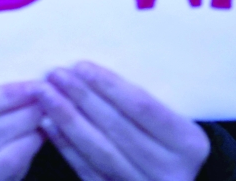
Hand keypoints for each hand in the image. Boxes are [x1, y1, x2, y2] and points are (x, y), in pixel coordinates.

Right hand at [0, 81, 44, 180]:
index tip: (31, 85)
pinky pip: (7, 178)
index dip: (6, 95)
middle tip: (48, 100)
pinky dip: (24, 160)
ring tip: (45, 121)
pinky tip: (31, 146)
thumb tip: (12, 95)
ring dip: (31, 137)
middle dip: (26, 114)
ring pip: (5, 159)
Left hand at [38, 62, 209, 180]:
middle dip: (82, 98)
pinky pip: (89, 172)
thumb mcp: (174, 119)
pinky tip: (50, 125)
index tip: (81, 66)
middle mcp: (170, 170)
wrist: (173, 177)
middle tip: (55, 75)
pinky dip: (67, 147)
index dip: (109, 85)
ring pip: (100, 150)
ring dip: (68, 120)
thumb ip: (144, 102)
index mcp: (189, 142)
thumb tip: (92, 71)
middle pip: (117, 128)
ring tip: (47, 96)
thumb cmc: (171, 138)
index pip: (142, 107)